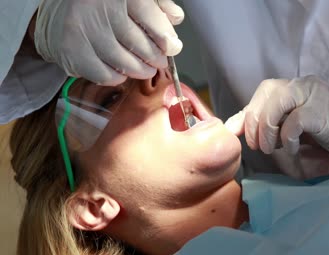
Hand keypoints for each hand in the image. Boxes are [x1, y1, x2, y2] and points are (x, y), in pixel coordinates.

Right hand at [34, 0, 183, 84]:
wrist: (56, 9)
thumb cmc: (100, 3)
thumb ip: (157, 4)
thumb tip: (175, 18)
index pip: (151, 19)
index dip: (166, 38)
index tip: (172, 47)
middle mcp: (98, 9)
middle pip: (140, 44)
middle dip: (156, 58)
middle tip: (159, 61)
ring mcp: (83, 31)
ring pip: (125, 63)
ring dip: (141, 70)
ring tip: (145, 68)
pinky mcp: (71, 51)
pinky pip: (105, 75)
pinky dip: (118, 78)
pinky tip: (121, 72)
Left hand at [225, 75, 328, 166]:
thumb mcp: (302, 136)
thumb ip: (276, 132)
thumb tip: (250, 138)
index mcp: (299, 89)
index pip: (264, 94)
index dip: (246, 113)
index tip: (236, 133)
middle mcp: (304, 86)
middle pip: (265, 92)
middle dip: (253, 121)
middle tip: (259, 145)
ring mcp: (314, 95)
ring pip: (274, 102)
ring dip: (266, 128)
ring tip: (271, 148)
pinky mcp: (321, 110)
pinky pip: (292, 121)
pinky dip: (286, 139)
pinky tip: (293, 150)